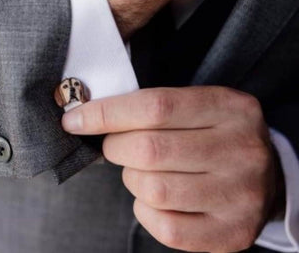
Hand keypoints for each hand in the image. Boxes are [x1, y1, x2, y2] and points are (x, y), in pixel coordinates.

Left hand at [61, 86, 283, 251]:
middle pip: (148, 149)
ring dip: (132, 180)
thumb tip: (85, 118)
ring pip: (152, 189)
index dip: (105, 113)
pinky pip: (165, 227)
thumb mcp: (195, 108)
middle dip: (115, 148)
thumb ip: (148, 109)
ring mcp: (240, 194)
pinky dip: (145, 211)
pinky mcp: (232, 231)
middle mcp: (241, 150)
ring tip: (144, 172)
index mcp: (229, 108)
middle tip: (116, 146)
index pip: (154, 107)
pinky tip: (156, 199)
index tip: (75, 120)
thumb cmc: (213, 136)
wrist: (265, 176)